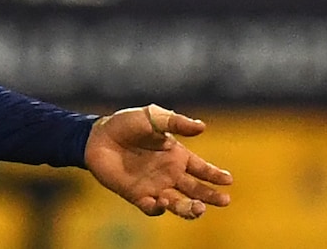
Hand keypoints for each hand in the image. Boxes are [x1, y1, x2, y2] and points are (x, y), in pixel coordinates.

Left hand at [84, 104, 232, 219]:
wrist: (97, 136)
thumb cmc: (126, 124)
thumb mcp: (152, 118)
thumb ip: (176, 123)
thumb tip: (202, 127)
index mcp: (176, 156)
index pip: (202, 169)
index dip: (215, 175)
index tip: (228, 180)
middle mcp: (169, 174)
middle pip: (196, 190)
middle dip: (211, 197)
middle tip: (224, 201)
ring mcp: (154, 186)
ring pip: (179, 204)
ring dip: (190, 209)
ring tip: (198, 208)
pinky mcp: (136, 195)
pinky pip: (152, 208)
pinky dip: (158, 209)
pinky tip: (162, 202)